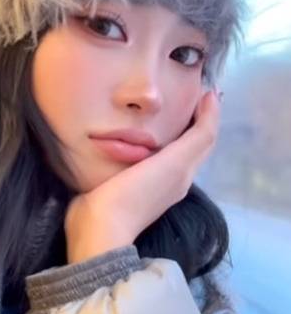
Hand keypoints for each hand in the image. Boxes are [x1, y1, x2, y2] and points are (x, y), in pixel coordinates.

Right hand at [65, 88, 220, 263]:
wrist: (99, 227)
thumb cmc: (138, 192)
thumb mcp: (176, 162)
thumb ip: (198, 136)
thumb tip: (213, 100)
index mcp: (184, 172)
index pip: (204, 137)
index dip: (209, 112)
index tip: (204, 87)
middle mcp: (171, 179)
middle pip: (187, 143)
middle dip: (190, 117)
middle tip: (184, 90)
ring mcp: (147, 184)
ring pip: (166, 149)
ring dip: (168, 127)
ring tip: (159, 105)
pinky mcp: (123, 184)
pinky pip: (142, 155)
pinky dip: (146, 138)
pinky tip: (131, 130)